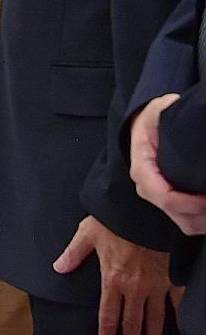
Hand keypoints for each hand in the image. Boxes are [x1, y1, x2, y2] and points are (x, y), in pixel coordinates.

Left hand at [53, 215, 182, 334]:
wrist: (144, 212)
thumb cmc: (116, 220)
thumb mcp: (88, 234)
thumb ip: (73, 253)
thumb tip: (59, 267)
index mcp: (112, 279)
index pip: (108, 316)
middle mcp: (134, 287)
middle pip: (131, 323)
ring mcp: (155, 284)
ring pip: (154, 318)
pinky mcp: (172, 278)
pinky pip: (176, 301)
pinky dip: (178, 316)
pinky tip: (179, 328)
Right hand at [131, 93, 205, 233]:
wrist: (144, 127)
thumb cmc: (152, 120)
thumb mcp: (158, 110)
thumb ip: (167, 110)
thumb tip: (182, 111)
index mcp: (143, 170)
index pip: (166, 197)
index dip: (192, 203)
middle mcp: (149, 188)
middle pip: (182, 218)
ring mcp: (159, 198)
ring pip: (188, 224)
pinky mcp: (170, 203)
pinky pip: (190, 222)